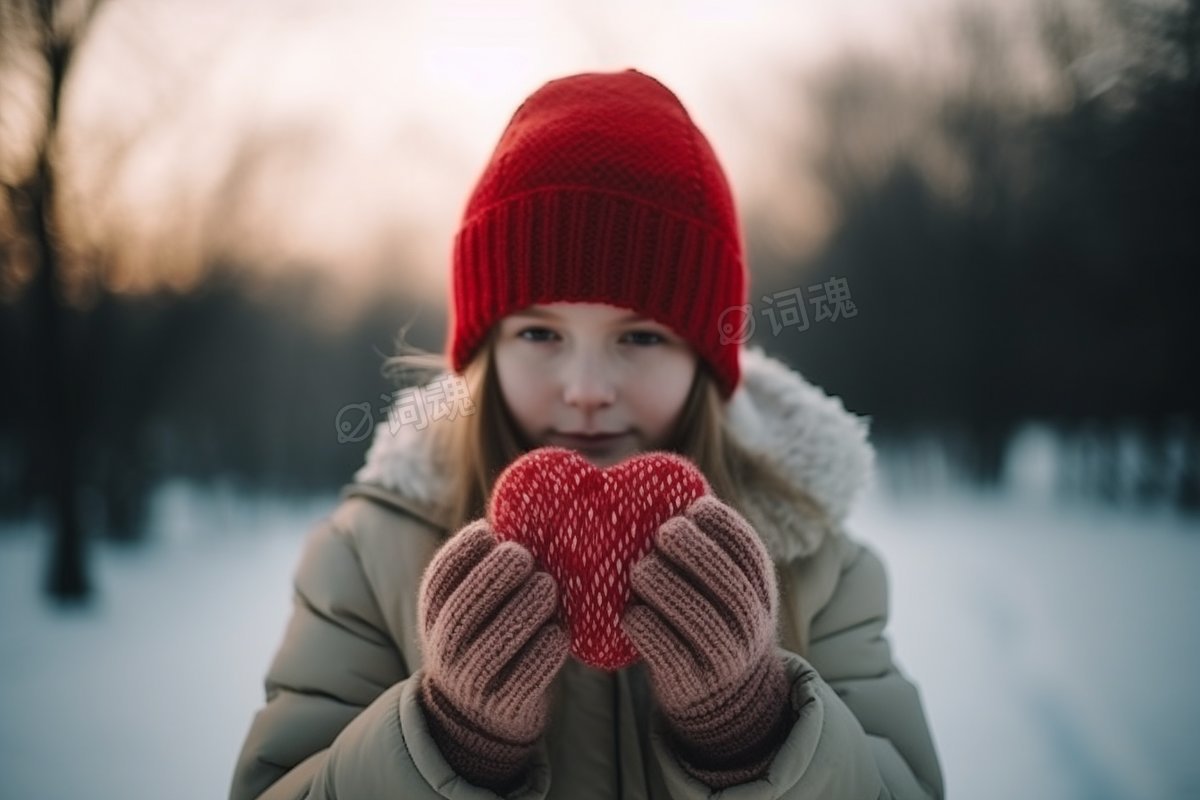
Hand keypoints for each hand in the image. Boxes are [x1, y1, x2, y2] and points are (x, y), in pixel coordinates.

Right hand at [417, 519, 569, 789]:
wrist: (479, 714)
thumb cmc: (486, 637)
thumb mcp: (470, 606)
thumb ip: (487, 572)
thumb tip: (527, 511)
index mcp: (435, 614)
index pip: (439, 579)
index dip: (462, 551)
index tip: (490, 531)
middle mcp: (446, 648)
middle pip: (463, 609)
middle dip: (494, 577)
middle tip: (524, 555)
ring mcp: (472, 680)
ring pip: (495, 643)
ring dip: (524, 609)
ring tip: (548, 586)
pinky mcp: (504, 705)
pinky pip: (527, 675)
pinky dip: (545, 649)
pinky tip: (559, 631)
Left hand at [621, 495, 793, 784]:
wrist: (726, 698)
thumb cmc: (713, 620)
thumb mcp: (729, 588)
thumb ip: (710, 552)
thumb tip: (663, 493)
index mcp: (760, 591)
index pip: (750, 552)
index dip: (724, 525)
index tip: (695, 506)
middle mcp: (750, 626)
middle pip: (729, 584)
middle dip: (695, 552)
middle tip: (665, 532)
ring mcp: (724, 658)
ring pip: (699, 618)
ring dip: (665, 586)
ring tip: (641, 569)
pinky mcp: (691, 683)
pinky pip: (667, 651)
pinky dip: (645, 626)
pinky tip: (631, 612)